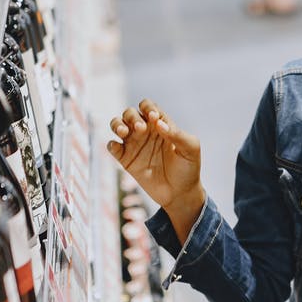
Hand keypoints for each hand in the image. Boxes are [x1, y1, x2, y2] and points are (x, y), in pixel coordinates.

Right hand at [106, 99, 204, 240]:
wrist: (180, 194)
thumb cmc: (188, 169)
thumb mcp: (190, 149)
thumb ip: (177, 134)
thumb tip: (158, 124)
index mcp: (160, 125)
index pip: (148, 107)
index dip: (148, 107)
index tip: (154, 118)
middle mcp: (145, 132)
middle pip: (130, 113)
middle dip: (132, 116)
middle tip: (141, 129)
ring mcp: (134, 145)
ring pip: (117, 125)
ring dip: (117, 124)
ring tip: (124, 132)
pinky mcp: (126, 160)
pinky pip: (112, 147)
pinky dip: (111, 144)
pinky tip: (118, 147)